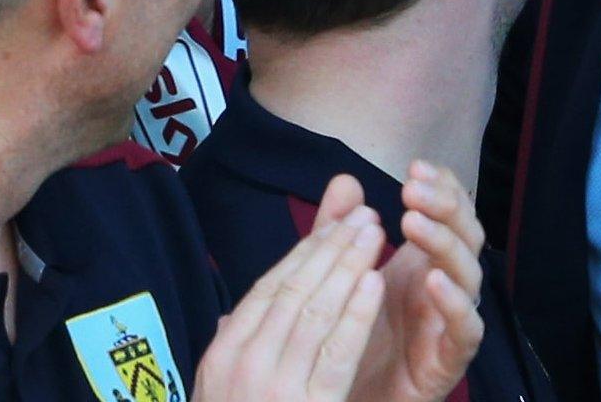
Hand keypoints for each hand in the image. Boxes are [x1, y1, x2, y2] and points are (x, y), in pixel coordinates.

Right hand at [192, 194, 386, 401]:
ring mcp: (272, 387)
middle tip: (366, 217)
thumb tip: (239, 309)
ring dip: (349, 267)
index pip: (269, 289)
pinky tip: (377, 284)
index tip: (337, 223)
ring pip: (316, 311)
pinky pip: (336, 351)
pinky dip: (357, 313)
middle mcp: (242, 365)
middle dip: (332, 248)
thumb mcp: (229, 386)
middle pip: (293, 291)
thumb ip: (243, 340)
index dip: (306, 252)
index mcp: (222, 355)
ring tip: (377, 236)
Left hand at [352, 163, 485, 401]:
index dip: (442, 186)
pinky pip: (467, 327)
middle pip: (466, 233)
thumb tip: (345, 180)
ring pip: (470, 272)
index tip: (415, 166)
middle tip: (411, 188)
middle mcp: (446, 284)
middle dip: (444, 205)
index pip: (451, 211)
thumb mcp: (340, 279)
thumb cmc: (351, 340)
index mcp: (425, 261)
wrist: (347, 401)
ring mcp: (452, 319)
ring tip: (412, 222)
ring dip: (444, 242)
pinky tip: (433, 280)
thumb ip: (340, 233)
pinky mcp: (451, 358)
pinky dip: (455, 302)